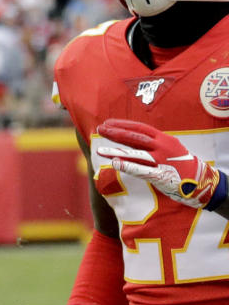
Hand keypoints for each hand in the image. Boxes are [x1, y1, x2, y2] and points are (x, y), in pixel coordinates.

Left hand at [95, 119, 224, 207]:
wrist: (203, 181)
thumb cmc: (183, 165)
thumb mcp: (170, 148)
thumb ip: (154, 144)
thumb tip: (134, 139)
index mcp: (163, 139)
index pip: (139, 128)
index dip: (123, 124)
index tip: (108, 122)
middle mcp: (162, 147)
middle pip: (135, 137)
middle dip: (116, 132)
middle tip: (100, 129)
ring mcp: (162, 161)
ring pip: (135, 154)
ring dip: (116, 151)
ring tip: (100, 150)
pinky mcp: (162, 175)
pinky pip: (142, 170)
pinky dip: (128, 166)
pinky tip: (116, 164)